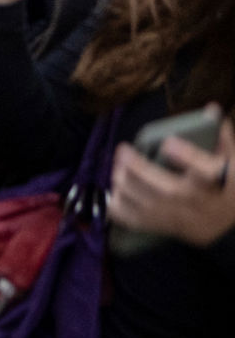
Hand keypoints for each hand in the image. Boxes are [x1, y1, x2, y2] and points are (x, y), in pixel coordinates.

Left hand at [109, 118, 234, 247]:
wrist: (232, 228)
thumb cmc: (231, 189)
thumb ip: (222, 139)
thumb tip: (211, 108)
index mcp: (222, 185)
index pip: (208, 173)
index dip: (187, 157)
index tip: (168, 143)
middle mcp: (201, 204)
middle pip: (169, 191)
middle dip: (141, 170)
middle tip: (123, 150)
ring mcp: (183, 219)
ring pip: (150, 206)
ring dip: (126, 185)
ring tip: (116, 167)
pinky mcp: (168, 229)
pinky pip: (138, 223)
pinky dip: (120, 208)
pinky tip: (114, 192)